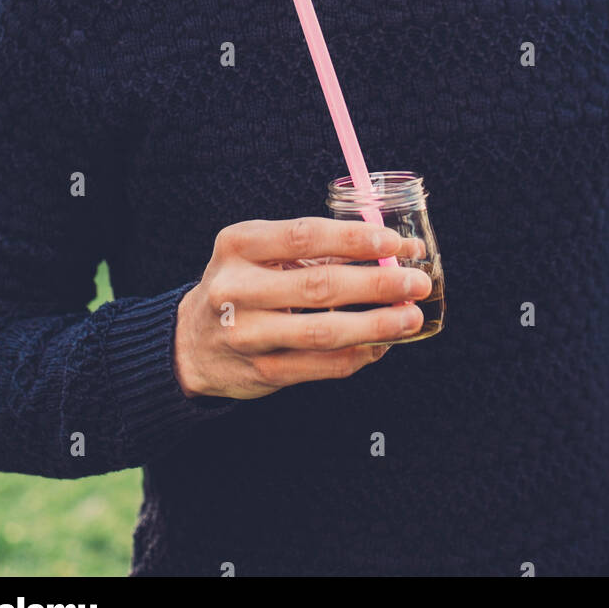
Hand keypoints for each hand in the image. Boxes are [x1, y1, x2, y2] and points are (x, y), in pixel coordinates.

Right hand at [173, 217, 430, 399]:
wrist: (192, 342)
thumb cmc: (243, 284)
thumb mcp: (260, 252)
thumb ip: (316, 247)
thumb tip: (392, 249)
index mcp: (238, 244)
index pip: (305, 236)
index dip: (355, 239)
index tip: (394, 244)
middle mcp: (236, 287)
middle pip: (319, 285)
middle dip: (377, 284)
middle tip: (416, 282)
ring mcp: (246, 333)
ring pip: (324, 331)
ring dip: (376, 325)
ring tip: (411, 317)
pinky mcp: (261, 371)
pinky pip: (321, 365)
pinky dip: (359, 355)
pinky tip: (382, 344)